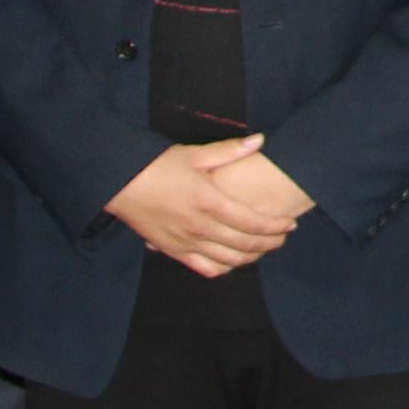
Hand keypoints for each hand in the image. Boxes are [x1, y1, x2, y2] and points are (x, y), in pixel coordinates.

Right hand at [105, 138, 303, 276]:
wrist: (118, 184)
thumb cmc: (156, 166)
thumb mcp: (194, 154)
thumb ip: (230, 151)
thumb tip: (260, 140)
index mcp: (209, 202)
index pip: (253, 222)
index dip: (275, 226)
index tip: (290, 224)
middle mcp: (200, 227)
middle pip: (245, 244)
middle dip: (270, 243)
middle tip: (283, 238)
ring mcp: (186, 243)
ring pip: (229, 260)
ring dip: (251, 257)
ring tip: (263, 248)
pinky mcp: (174, 252)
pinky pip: (205, 268)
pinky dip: (224, 268)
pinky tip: (233, 261)